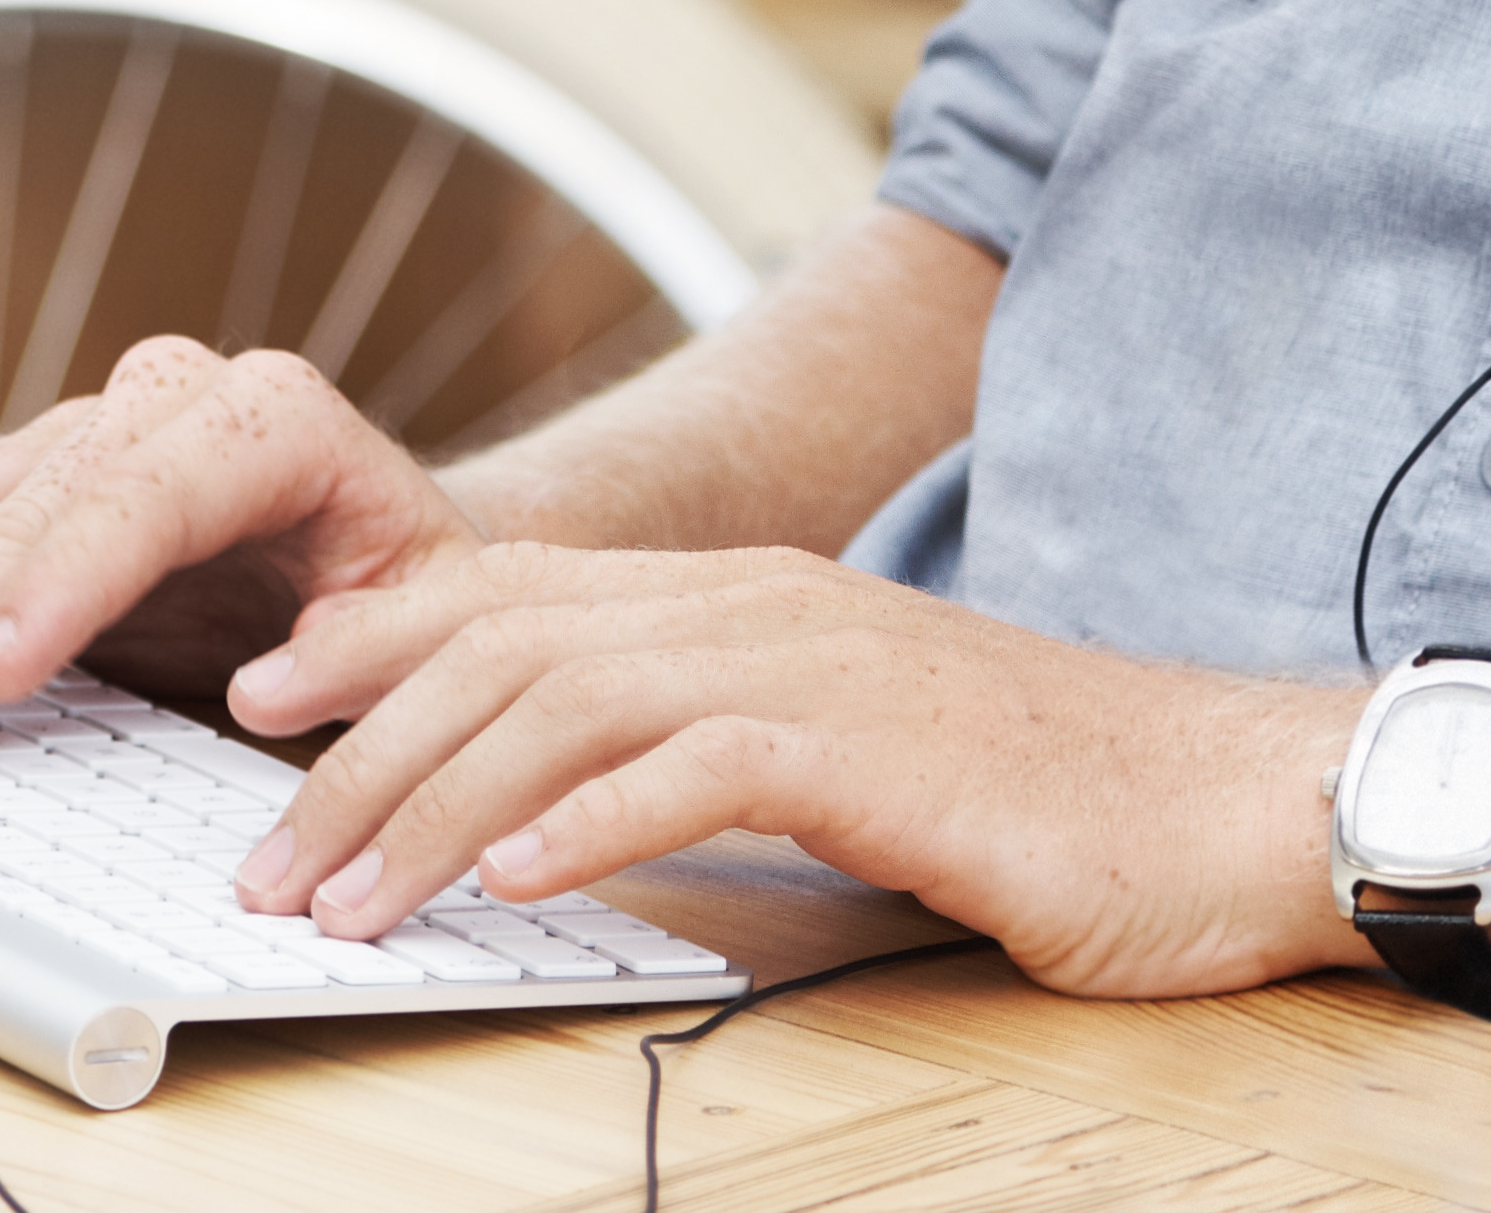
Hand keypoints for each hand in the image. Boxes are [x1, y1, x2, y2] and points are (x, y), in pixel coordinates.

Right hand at [0, 339, 479, 760]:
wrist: (407, 546)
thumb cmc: (420, 589)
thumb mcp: (435, 615)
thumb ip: (371, 644)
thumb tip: (270, 680)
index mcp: (262, 419)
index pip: (137, 496)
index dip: (55, 586)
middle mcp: (156, 403)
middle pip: (12, 512)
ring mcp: (73, 437)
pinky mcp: (18, 482)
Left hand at [223, 540, 1353, 999]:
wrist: (1233, 796)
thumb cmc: (1041, 796)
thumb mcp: (841, 750)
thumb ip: (707, 745)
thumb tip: (557, 809)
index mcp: (742, 597)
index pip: (510, 593)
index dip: (369, 639)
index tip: (257, 707)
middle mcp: (762, 603)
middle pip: (503, 644)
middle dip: (356, 747)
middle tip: (260, 854)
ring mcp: (821, 662)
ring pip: (569, 701)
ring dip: (434, 804)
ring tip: (347, 896)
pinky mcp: (885, 746)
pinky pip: (705, 764)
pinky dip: (591, 819)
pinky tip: (512, 879)